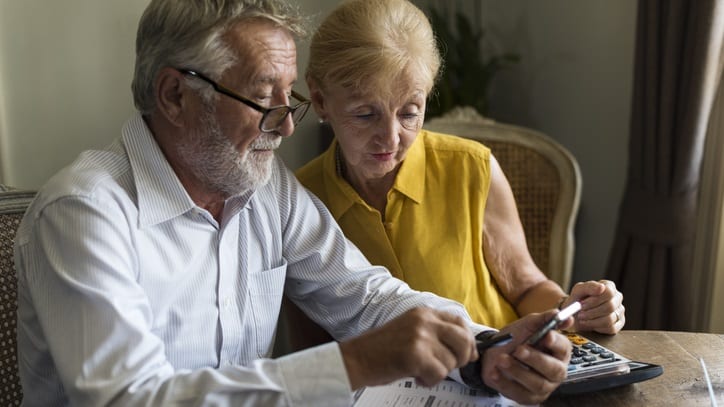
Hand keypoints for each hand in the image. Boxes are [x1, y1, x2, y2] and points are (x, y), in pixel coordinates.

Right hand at [339, 307, 476, 389]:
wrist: (356, 358)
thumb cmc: (382, 349)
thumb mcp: (411, 330)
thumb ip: (436, 333)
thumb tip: (469, 350)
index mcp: (423, 312)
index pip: (459, 322)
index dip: (468, 340)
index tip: (468, 354)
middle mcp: (424, 321)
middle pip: (463, 340)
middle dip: (461, 358)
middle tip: (445, 366)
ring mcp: (420, 337)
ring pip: (451, 362)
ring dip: (438, 372)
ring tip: (420, 370)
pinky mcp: (415, 355)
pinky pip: (439, 374)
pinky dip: (429, 381)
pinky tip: (415, 376)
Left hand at [481, 310, 571, 404]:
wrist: (493, 352)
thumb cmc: (515, 338)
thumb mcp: (527, 325)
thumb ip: (543, 319)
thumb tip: (561, 314)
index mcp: (558, 351)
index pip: (564, 348)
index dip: (556, 342)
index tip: (545, 336)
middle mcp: (555, 371)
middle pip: (554, 370)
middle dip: (536, 359)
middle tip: (518, 350)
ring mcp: (543, 387)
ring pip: (537, 384)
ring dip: (518, 370)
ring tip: (501, 359)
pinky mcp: (528, 397)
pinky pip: (519, 393)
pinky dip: (505, 382)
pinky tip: (494, 372)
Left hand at [566, 280, 624, 333]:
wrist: (574, 314)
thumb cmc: (578, 300)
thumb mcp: (578, 290)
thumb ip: (589, 286)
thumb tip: (601, 287)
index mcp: (609, 286)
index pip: (608, 293)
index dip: (594, 300)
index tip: (581, 304)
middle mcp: (617, 298)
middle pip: (610, 307)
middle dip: (591, 312)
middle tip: (580, 313)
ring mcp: (619, 311)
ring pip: (610, 319)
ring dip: (592, 320)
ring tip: (583, 318)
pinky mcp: (619, 324)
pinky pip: (611, 328)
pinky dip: (597, 327)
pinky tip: (590, 323)